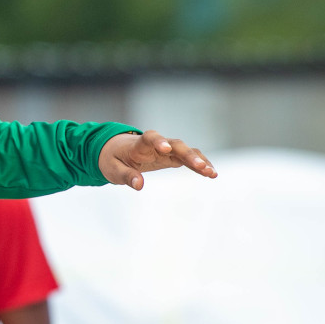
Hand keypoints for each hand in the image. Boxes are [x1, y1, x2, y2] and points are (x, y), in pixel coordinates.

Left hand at [99, 130, 216, 190]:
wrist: (117, 150)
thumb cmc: (113, 159)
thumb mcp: (113, 170)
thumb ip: (126, 176)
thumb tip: (139, 185)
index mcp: (139, 145)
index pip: (149, 138)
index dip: (158, 141)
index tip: (166, 148)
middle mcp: (156, 144)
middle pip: (175, 144)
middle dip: (188, 154)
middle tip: (200, 166)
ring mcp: (166, 149)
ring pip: (186, 151)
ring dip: (199, 160)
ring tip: (212, 173)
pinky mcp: (172, 156)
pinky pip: (188, 158)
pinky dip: (199, 164)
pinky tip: (212, 173)